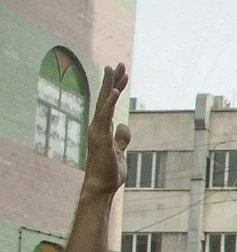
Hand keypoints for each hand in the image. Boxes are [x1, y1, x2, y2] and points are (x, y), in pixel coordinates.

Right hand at [83, 63, 130, 195]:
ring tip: (115, 69)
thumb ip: (121, 139)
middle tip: (119, 64)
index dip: (116, 88)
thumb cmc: (109, 172)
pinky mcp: (101, 138)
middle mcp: (97, 126)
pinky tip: (115, 91)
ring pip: (105, 103)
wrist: (102, 187)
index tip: (123, 75)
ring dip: (111, 85)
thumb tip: (124, 126)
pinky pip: (106, 117)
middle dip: (113, 81)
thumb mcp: (119, 151)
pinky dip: (110, 103)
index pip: (110, 103)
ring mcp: (98, 131)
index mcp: (102, 128)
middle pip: (106, 98)